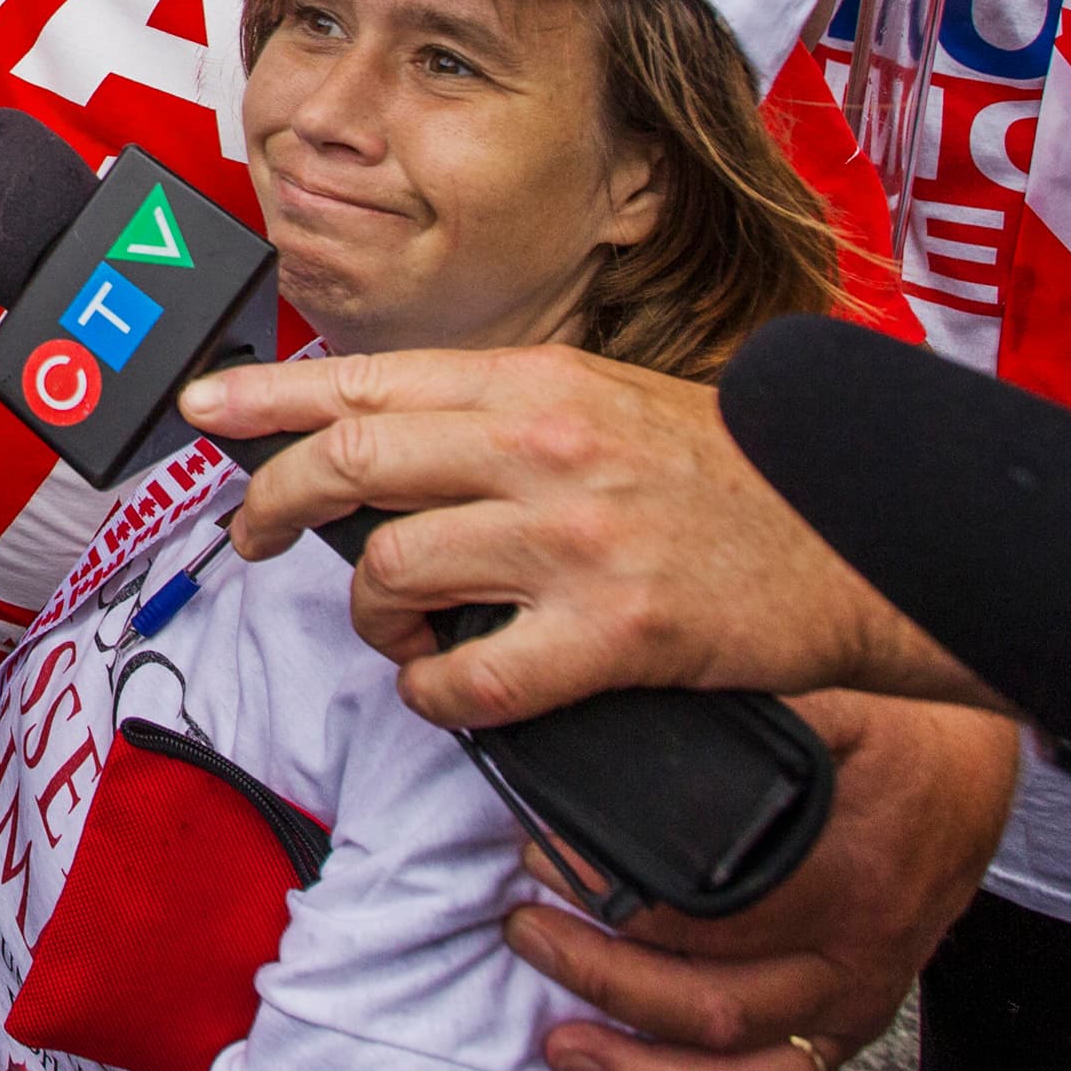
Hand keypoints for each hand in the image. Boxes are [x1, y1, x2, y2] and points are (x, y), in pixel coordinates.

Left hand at [181, 346, 984, 726]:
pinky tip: (448, 686)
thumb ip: (507, 415)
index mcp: (540, 381)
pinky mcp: (611, 632)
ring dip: (369, 614)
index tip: (205, 407)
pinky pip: (469, 676)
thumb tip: (394, 440)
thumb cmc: (741, 475)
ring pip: (392, 571)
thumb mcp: (613, 401)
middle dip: (273, 504)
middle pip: (347, 465)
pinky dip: (436, 691)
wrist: (865, 533)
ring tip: (395, 627)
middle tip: (253, 534)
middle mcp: (542, 446)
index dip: (266, 396)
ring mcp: (573, 539)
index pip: (366, 378)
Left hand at [507, 693, 1017, 1070]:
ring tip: (565, 1048)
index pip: (709, 916)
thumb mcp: (824, 697)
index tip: (543, 864)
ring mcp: (855, 1001)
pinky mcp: (854, 1025)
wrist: (974, 771)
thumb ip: (738, 708)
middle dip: (603, 981)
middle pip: (715, 1006)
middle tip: (528, 935)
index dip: (611, 899)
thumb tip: (632, 697)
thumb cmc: (896, 732)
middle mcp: (853, 955)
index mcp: (842, 876)